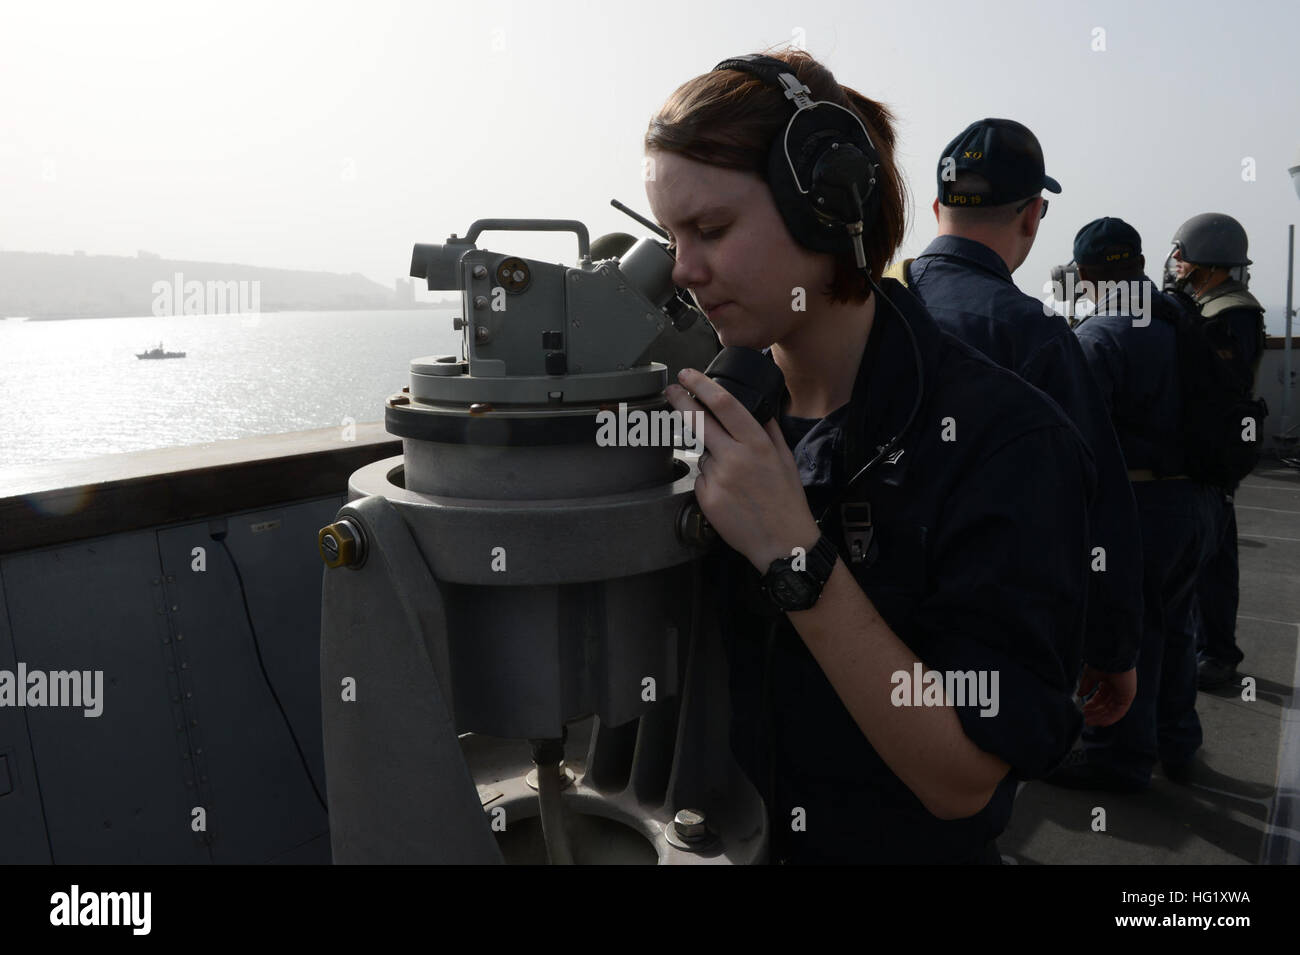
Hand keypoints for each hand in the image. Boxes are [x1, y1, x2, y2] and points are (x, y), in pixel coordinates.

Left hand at [665, 368, 818, 572]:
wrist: (782, 542)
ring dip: (710, 456)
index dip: (701, 385)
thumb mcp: (785, 458)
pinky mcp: (706, 498)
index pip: (723, 404)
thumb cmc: (786, 501)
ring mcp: (717, 478)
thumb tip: (757, 407)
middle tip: (671, 391)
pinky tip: (729, 493)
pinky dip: (710, 480)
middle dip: (680, 401)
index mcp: (756, 443)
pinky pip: (701, 478)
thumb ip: (768, 429)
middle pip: (698, 420)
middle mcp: (734, 457)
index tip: (688, 375)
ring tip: (735, 478)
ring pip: (702, 454)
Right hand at [1077, 665, 1136, 726]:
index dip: (1091, 706)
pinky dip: (1110, 718)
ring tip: (1088, 722)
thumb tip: (1080, 695)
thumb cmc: (1101, 662)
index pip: (1099, 698)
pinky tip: (1100, 722)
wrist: (1110, 656)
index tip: (1082, 712)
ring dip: (1099, 717)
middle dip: (1094, 713)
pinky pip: (1119, 712)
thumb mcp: (1089, 675)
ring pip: (1111, 710)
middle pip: (1105, 706)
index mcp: (1108, 682)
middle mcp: (1116, 689)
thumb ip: (1085, 686)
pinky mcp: (1128, 697)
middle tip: (1083, 719)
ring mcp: (1123, 694)